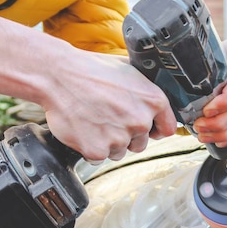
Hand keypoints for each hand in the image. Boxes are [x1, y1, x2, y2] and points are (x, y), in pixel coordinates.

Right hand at [41, 51, 176, 161]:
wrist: (58, 76)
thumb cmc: (91, 70)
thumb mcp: (129, 71)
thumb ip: (146, 92)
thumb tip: (155, 105)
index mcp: (153, 101)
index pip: (167, 128)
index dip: (156, 130)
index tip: (148, 130)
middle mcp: (140, 121)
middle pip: (141, 143)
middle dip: (127, 136)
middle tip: (109, 119)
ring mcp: (119, 138)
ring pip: (120, 152)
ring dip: (109, 143)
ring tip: (94, 121)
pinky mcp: (97, 151)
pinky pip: (99, 157)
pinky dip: (91, 147)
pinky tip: (84, 129)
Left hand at [192, 37, 226, 147]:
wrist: (217, 58)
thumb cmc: (200, 59)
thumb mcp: (197, 58)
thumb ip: (192, 69)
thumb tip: (175, 95)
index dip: (225, 101)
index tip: (206, 111)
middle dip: (219, 122)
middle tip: (199, 127)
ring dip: (223, 132)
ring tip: (204, 136)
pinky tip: (219, 140)